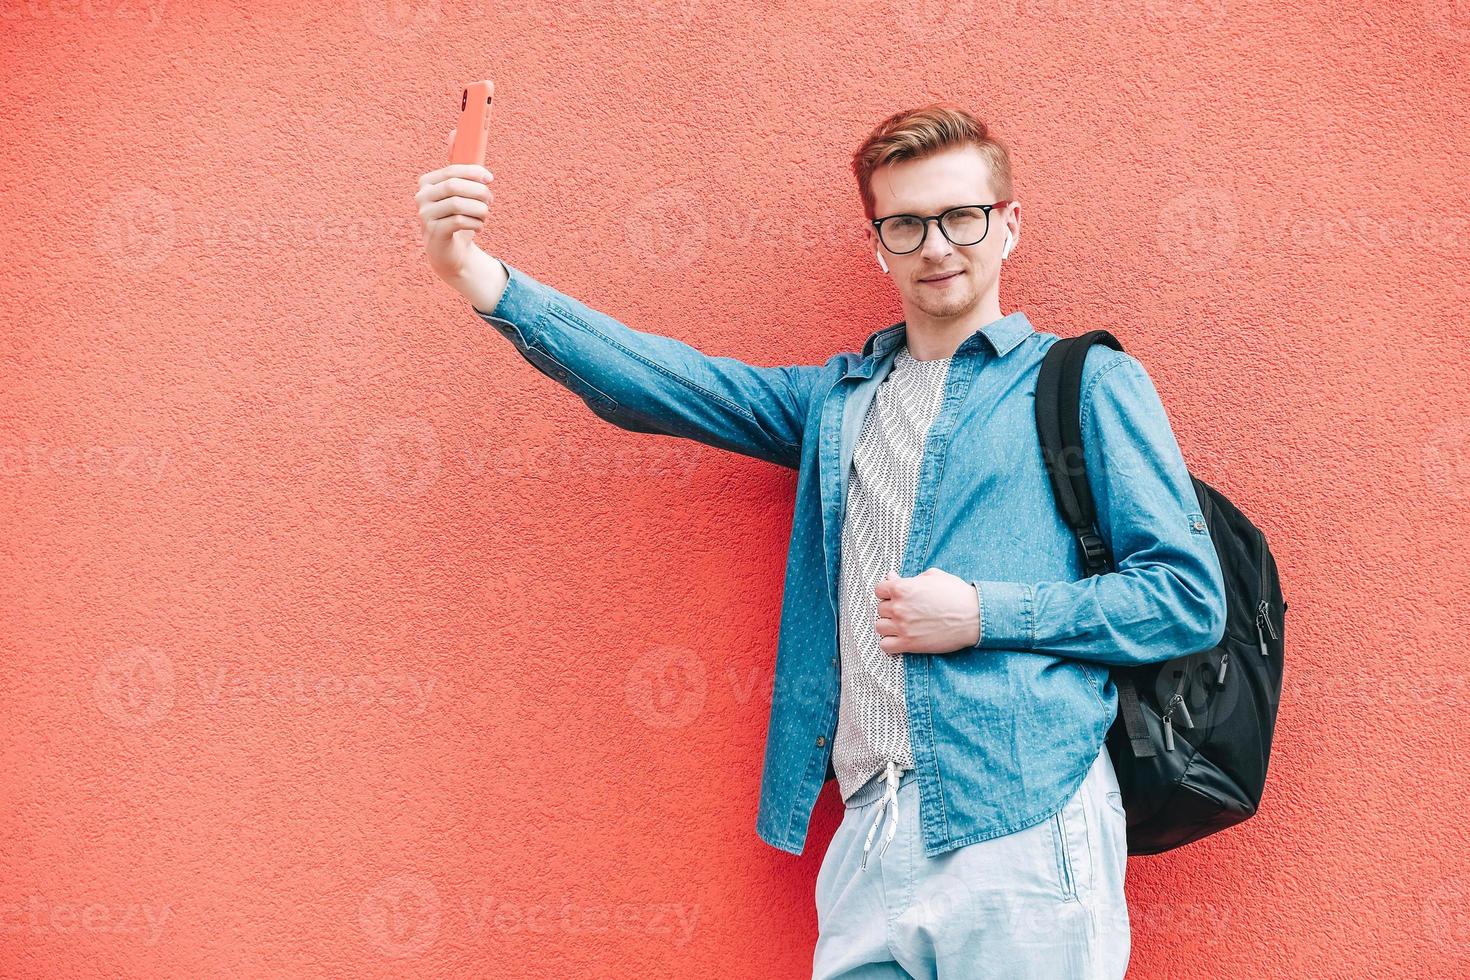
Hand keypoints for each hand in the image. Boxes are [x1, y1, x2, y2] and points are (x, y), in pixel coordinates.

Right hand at [415, 128, 495, 283]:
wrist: (450, 251)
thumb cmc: (456, 216)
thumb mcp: (459, 191)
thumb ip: (458, 166)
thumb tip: (454, 132)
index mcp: (427, 183)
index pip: (451, 171)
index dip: (473, 172)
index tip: (490, 178)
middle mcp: (422, 198)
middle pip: (455, 186)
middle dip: (479, 192)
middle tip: (490, 201)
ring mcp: (425, 216)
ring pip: (459, 205)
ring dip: (480, 210)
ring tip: (485, 216)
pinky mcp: (434, 234)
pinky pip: (459, 222)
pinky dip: (475, 223)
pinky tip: (478, 226)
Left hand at [873, 568, 980, 654]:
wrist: (974, 616)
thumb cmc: (956, 593)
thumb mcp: (933, 576)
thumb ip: (909, 578)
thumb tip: (891, 577)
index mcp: (902, 588)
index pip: (879, 589)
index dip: (887, 592)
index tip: (896, 595)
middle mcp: (898, 607)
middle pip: (880, 608)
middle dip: (891, 608)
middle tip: (906, 610)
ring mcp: (902, 627)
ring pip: (880, 627)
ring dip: (889, 625)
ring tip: (902, 624)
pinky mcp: (909, 644)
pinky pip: (885, 646)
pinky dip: (890, 643)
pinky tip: (901, 638)